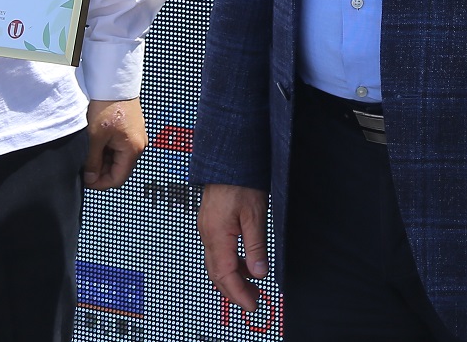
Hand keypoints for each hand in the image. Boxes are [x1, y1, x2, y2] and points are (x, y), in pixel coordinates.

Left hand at [84, 99, 147, 188]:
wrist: (113, 81)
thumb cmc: (107, 105)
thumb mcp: (94, 137)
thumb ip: (92, 162)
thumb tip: (90, 178)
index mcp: (133, 149)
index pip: (117, 179)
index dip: (99, 183)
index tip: (85, 178)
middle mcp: (139, 144)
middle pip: (118, 169)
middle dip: (100, 169)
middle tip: (84, 162)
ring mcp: (136, 136)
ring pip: (117, 158)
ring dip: (102, 158)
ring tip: (89, 147)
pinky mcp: (131, 129)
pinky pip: (119, 146)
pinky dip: (106, 147)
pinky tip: (96, 139)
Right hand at [199, 183, 269, 311]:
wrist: (227, 160)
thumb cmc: (240, 182)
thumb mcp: (255, 216)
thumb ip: (256, 247)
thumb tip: (260, 273)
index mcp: (216, 236)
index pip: (226, 276)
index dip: (239, 294)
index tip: (252, 306)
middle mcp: (207, 235)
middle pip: (217, 274)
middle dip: (235, 291)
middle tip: (254, 300)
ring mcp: (207, 229)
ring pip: (216, 263)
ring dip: (233, 278)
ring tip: (253, 284)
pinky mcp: (210, 223)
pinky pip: (217, 251)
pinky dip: (230, 263)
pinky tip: (245, 263)